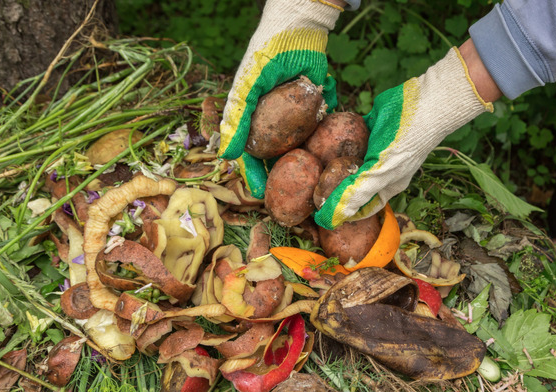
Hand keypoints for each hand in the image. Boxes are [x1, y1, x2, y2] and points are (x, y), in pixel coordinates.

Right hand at [218, 0, 341, 197]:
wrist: (300, 26)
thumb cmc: (267, 52)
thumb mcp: (249, 85)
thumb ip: (237, 118)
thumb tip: (226, 155)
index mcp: (251, 116)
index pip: (249, 153)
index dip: (253, 174)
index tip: (260, 194)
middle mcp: (272, 120)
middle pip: (275, 156)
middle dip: (282, 178)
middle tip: (290, 201)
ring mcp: (295, 116)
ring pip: (297, 149)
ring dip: (303, 169)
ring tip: (311, 190)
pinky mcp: (316, 109)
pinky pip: (318, 132)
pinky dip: (322, 146)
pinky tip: (329, 164)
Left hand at [314, 47, 493, 229]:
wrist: (426, 103)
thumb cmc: (407, 142)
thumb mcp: (381, 172)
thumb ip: (357, 193)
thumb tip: (334, 216)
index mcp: (386, 186)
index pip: (361, 207)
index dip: (342, 212)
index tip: (319, 213)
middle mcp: (380, 170)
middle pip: (351, 184)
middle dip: (332, 187)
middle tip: (307, 188)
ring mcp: (375, 149)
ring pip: (348, 160)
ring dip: (331, 161)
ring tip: (308, 165)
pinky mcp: (370, 128)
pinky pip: (349, 134)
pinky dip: (336, 135)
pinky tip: (319, 136)